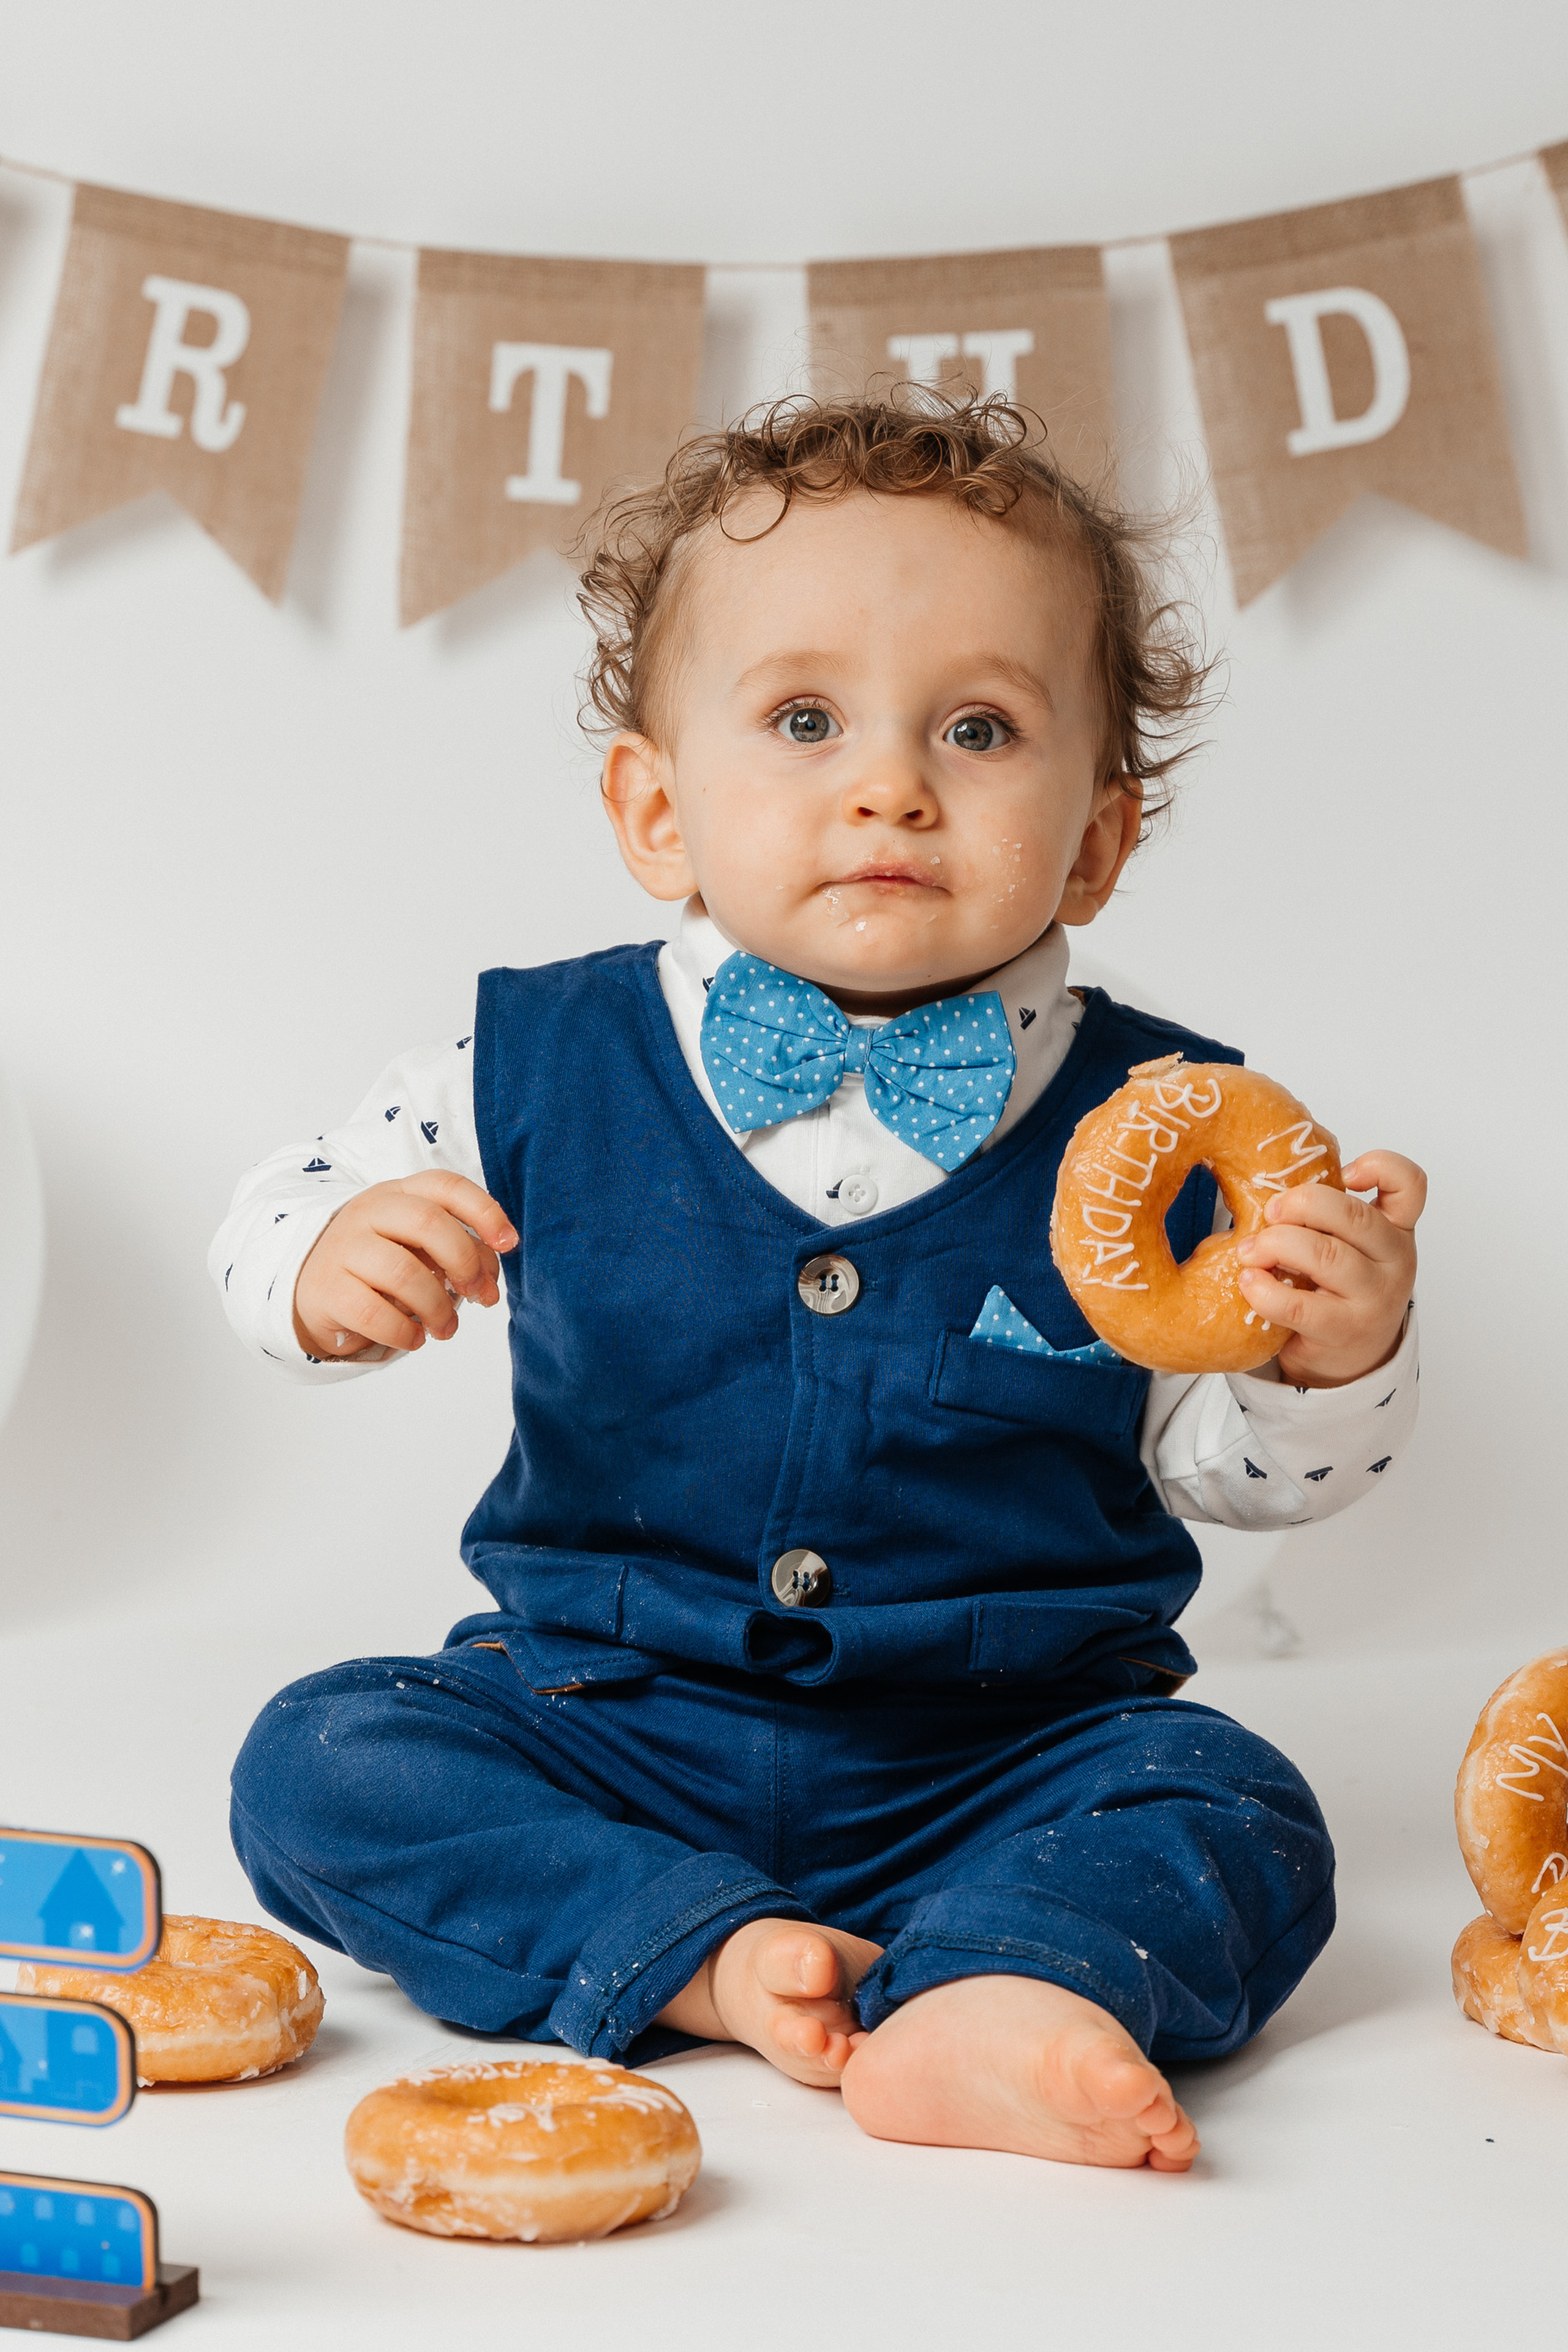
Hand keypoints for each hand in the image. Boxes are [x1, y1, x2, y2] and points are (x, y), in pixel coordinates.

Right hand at [293, 1173, 516, 1359]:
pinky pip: (374, 1314)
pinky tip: (414, 1338)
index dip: (485, 1212)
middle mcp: (370, 1212)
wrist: (312, 1286)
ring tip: (446, 1328)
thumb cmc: (381, 1265)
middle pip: (428, 1222)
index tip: (509, 1244)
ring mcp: (344, 1248)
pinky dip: (404, 1332)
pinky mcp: (327, 1289)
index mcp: (400, 1193)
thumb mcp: (420, 1248)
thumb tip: (489, 1287)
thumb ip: (461, 1256)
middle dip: (465, 1263)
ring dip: (438, 1308)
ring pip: (404, 1273)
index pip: (447, 1186)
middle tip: (479, 1296)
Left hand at [1235, 1151, 1424, 1388]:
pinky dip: (1265, 1290)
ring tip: (1249, 1251)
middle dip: (1302, 1204)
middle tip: (1270, 1211)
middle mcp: (1394, 1261)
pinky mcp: (1344, 1330)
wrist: (1351, 1357)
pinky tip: (1249, 1281)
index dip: (1380, 1167)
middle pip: (1354, 1216)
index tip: (1344, 1172)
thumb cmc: (1339, 1288)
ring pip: (1326, 1256)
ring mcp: (1374, 1298)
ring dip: (1276, 1245)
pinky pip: (1299, 1306)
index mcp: (1396, 1229)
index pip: (1410, 1186)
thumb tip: (1267, 1187)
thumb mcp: (1350, 1245)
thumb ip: (1329, 1216)